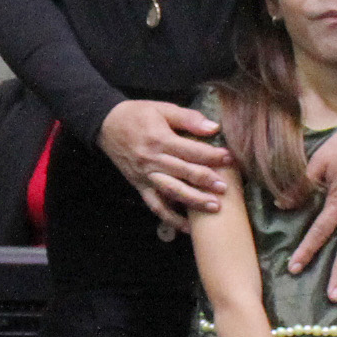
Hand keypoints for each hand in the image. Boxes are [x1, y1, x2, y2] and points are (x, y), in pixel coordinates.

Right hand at [97, 99, 229, 228]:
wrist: (106, 125)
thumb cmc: (137, 115)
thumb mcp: (162, 108)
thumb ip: (188, 118)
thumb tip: (213, 128)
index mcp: (160, 139)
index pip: (191, 150)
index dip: (212, 155)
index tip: (229, 159)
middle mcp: (153, 160)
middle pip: (184, 173)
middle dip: (207, 181)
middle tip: (225, 188)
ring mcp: (146, 176)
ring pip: (172, 192)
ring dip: (193, 201)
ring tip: (213, 207)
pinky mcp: (140, 186)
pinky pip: (156, 206)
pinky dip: (170, 219)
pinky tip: (187, 228)